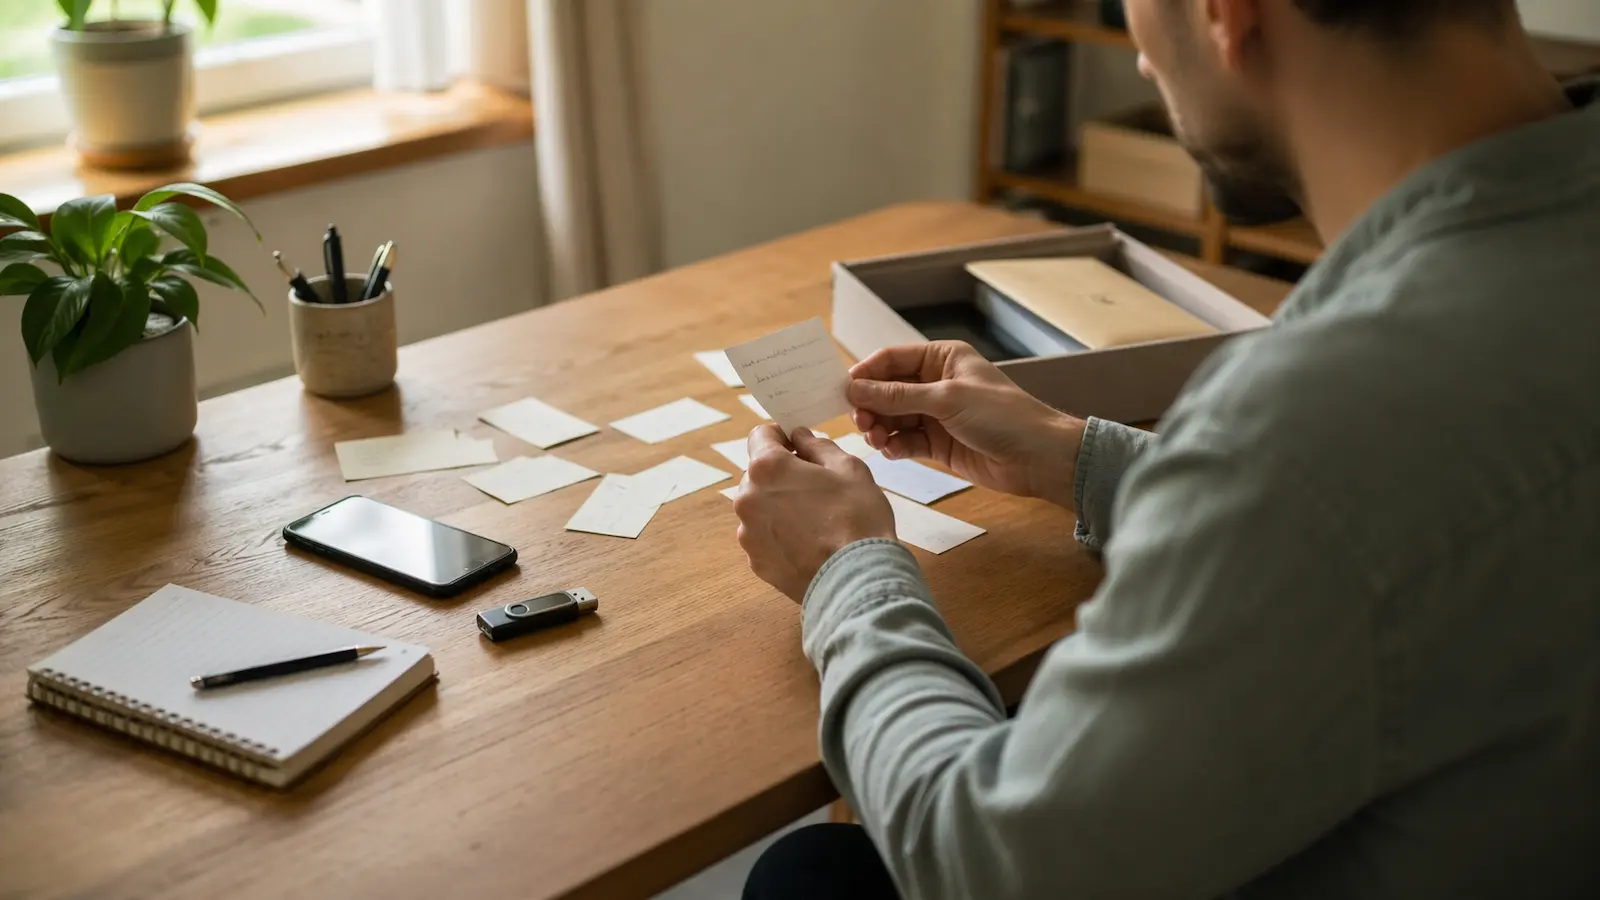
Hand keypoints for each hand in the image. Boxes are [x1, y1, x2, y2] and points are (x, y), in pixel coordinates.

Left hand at [732, 426, 895, 601]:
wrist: (858, 579)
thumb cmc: (857, 518)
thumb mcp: (848, 468)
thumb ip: (817, 446)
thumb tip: (800, 437)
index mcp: (767, 468)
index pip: (760, 436)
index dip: (781, 436)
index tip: (798, 445)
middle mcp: (747, 499)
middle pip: (759, 474)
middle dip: (783, 474)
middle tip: (817, 487)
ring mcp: (748, 534)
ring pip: (760, 507)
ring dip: (780, 505)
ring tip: (816, 520)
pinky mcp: (756, 562)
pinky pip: (765, 537)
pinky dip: (781, 535)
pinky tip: (809, 543)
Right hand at [850, 341, 1085, 507]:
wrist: (1038, 457)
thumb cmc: (1003, 416)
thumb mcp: (947, 399)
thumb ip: (898, 396)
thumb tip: (855, 388)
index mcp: (942, 358)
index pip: (892, 359)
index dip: (866, 373)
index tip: (844, 390)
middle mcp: (936, 383)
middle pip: (888, 390)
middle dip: (870, 405)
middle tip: (859, 421)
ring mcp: (937, 415)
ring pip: (894, 418)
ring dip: (880, 428)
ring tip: (876, 439)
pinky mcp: (938, 444)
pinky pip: (906, 441)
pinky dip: (895, 446)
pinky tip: (892, 451)